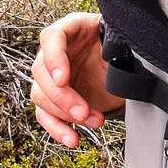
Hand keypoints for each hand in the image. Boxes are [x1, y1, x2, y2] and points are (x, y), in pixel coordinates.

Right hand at [30, 13, 121, 147]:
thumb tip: (120, 56)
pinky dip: (58, 129)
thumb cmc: (123, 44)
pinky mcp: (54, 98)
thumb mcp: (122, 39)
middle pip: (41, 72)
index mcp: (71, 28)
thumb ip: (117, 43)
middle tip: (84, 112)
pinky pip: (46, 115)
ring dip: (64, 114)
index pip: (51, 38)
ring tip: (95, 121)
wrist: (126, 60)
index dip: (54, 59)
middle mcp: (56, 50)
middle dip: (62, 97)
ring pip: (41, 95)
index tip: (63, 80)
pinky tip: (72, 139)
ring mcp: (52, 75)